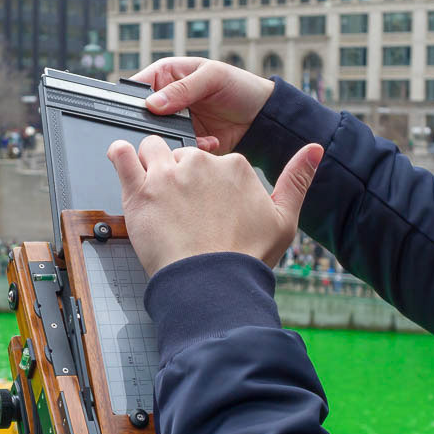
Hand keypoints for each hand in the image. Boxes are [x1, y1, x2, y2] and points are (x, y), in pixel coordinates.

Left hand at [108, 136, 323, 275]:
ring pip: (153, 150)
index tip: (207, 205)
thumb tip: (314, 149)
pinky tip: (122, 160)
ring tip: (155, 192)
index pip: (215, 160)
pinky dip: (119, 155)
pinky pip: (122, 156)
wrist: (211, 284)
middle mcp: (201, 164)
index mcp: (234, 167)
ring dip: (151, 164)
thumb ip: (298, 179)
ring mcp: (168, 175)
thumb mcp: (284, 219)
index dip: (208, 182)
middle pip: (183, 155)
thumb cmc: (244, 259)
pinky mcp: (140, 190)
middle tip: (181, 209)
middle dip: (181, 175)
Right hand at [131, 57, 274, 153]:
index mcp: (166, 76)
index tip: (144, 111)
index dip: (134, 100)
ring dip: (175, 139)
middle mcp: (166, 100)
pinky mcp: (185, 141)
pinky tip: (210, 141)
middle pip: (144, 116)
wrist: (262, 117)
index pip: (138, 88)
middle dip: (156, 125)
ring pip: (159, 137)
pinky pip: (177, 149)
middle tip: (174, 126)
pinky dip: (192, 149)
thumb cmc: (240, 87)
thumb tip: (153, 104)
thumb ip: (182, 89)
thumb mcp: (212, 78)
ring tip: (198, 134)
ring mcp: (175, 123)